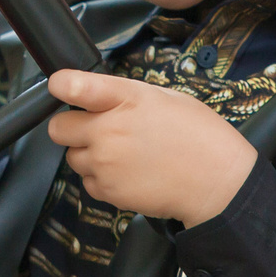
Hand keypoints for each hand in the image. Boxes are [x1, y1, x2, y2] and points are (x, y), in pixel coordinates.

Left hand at [43, 70, 256, 221]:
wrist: (217, 181)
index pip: (72, 86)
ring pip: (72, 157)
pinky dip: (102, 179)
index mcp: (125, 98)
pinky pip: (88, 182)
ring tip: (122, 154)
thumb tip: (96, 99)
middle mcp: (108, 129)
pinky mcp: (107, 190)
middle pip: (58, 128)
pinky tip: (128, 172)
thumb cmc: (198, 136)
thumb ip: (123, 96)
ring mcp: (105, 162)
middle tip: (94, 130)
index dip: (61, 85)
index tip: (61, 88)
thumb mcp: (164, 98)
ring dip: (89, 155)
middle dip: (72, 128)